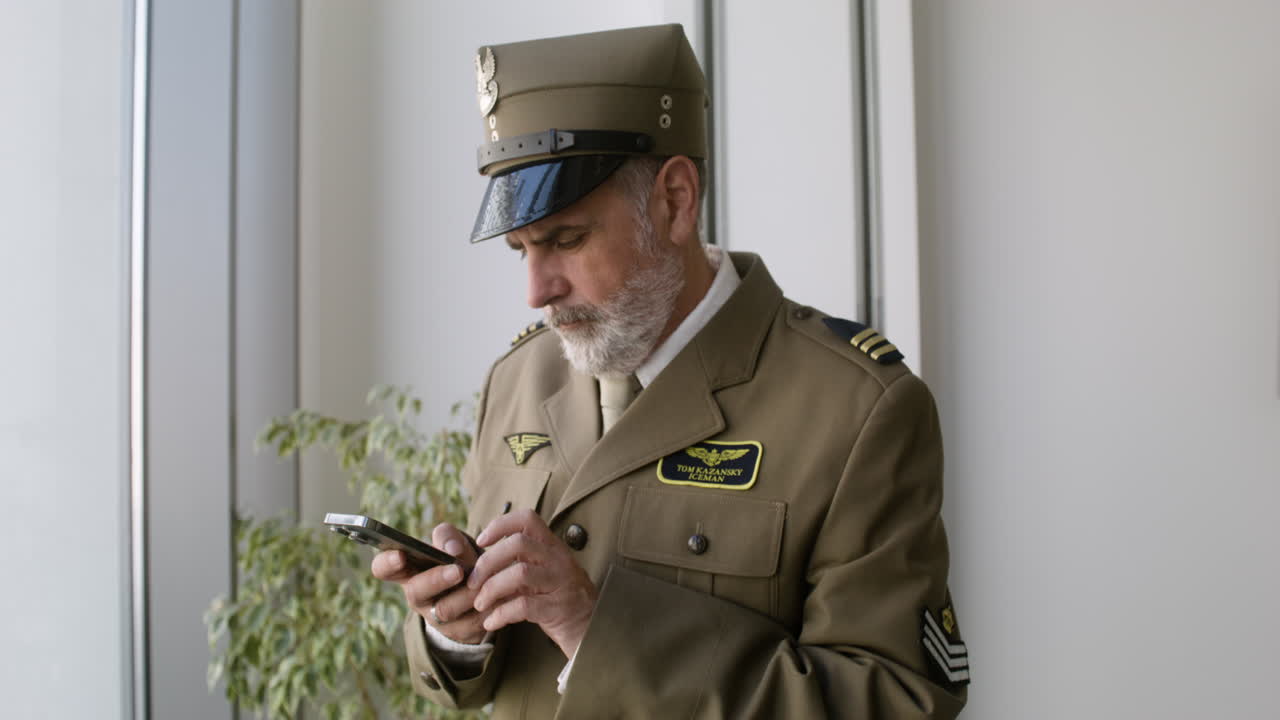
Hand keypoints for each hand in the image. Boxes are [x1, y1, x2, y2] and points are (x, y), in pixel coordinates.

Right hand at [371, 523, 486, 644]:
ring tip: (485, 580)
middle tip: (457, 570)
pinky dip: (488, 605)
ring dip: (468, 593)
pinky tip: (498, 594)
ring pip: (447, 609)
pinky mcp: (461, 632)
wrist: (484, 589)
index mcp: (409, 570)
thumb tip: (451, 549)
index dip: (387, 563)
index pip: (384, 568)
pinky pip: (473, 622)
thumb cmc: (461, 559)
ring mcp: (437, 617)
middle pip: (416, 591)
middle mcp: (418, 596)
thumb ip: (449, 538)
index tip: (400, 554)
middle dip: (437, 580)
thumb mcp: (454, 543)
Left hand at [468, 509, 597, 658]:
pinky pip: (523, 606)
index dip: (500, 524)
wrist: (590, 628)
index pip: (527, 519)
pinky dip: (501, 614)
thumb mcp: (542, 575)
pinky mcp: (558, 608)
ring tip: (480, 604)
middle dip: (488, 562)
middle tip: (473, 582)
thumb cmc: (558, 599)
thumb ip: (518, 565)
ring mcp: (561, 583)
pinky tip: (491, 622)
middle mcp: (558, 559)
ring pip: (519, 573)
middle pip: (518, 544)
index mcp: (552, 546)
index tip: (481, 541)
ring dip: (491, 589)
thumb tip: (478, 566)